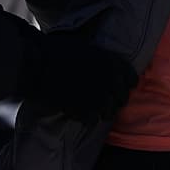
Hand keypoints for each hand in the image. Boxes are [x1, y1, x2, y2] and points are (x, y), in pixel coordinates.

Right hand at [21, 29, 136, 122]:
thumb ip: (102, 60)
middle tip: (103, 101)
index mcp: (113, 63)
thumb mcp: (87, 48)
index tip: (117, 86)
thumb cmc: (57, 50)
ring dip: (101, 112)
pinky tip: (78, 114)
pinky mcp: (84, 112)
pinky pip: (92, 122)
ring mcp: (99, 99)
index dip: (124, 84)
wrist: (37, 65)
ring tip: (91, 110)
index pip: (131, 80)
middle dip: (114, 100)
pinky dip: (85, 119)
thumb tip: (106, 67)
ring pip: (109, 113)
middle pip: (122, 99)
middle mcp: (111, 82)